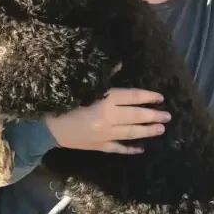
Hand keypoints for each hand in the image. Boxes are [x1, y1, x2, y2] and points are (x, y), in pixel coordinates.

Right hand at [45, 87, 170, 153]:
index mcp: (105, 99)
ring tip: (161, 129)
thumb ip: (104, 76)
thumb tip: (120, 64)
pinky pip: (119, 148)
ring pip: (132, 132)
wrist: (46, 126)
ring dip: (147, 131)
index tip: (160, 97)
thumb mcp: (83, 84)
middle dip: (153, 115)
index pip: (133, 96)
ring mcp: (105, 134)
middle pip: (136, 115)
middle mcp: (109, 117)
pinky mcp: (99, 146)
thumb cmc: (64, 100)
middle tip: (168, 116)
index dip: (148, 96)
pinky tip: (141, 148)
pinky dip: (130, 149)